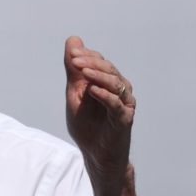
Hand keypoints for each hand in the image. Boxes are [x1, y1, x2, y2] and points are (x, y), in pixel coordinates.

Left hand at [64, 36, 135, 186]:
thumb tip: (72, 40)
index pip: (100, 61)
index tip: (72, 54)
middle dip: (91, 62)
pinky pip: (117, 104)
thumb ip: (74, 71)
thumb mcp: (75, 94)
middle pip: (109, 69)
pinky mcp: (124, 119)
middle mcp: (119, 90)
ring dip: (99, 75)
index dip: (87, 55)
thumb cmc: (87, 125)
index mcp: (107, 82)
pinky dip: (105, 95)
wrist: (95, 154)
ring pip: (116, 83)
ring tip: (83, 72)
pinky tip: (92, 90)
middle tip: (75, 61)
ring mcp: (123, 104)